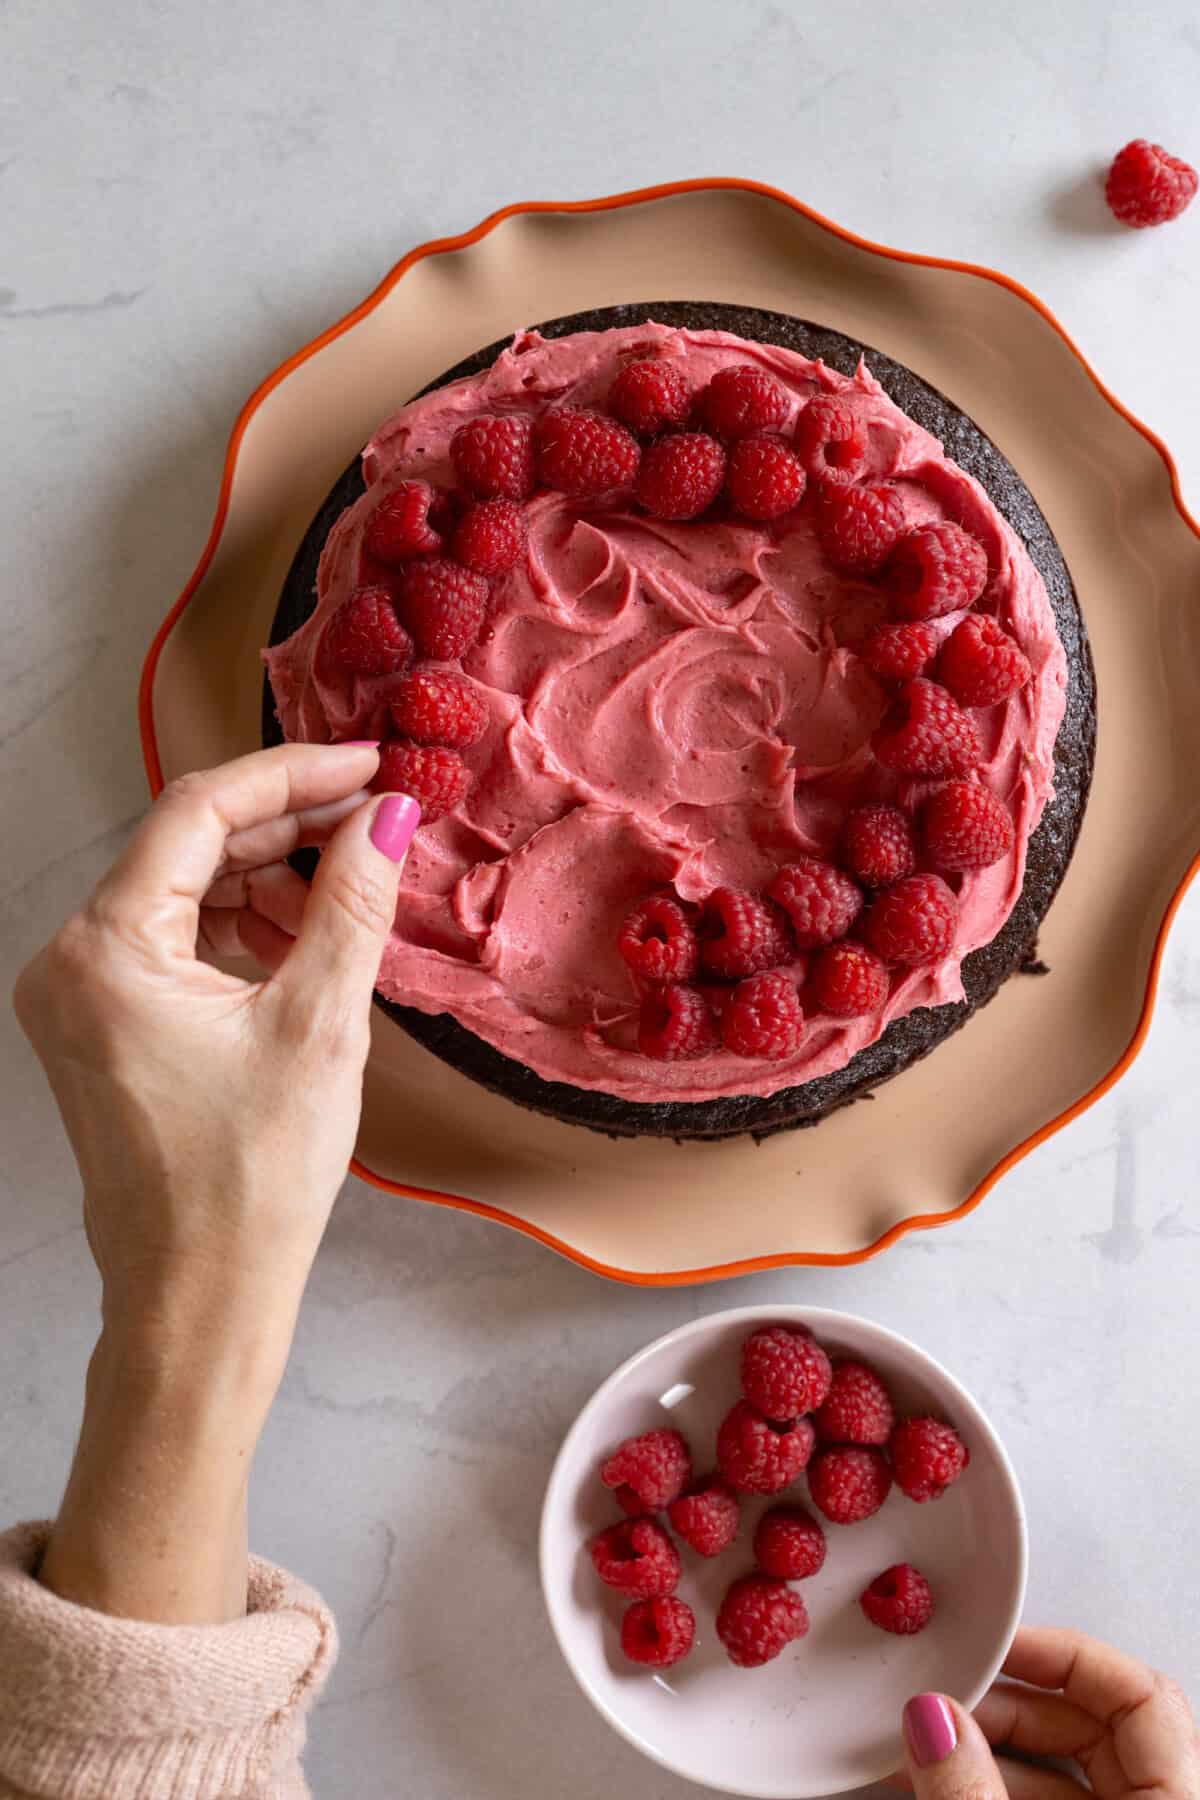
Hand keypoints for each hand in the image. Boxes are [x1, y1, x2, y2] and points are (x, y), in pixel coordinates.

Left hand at [12, 742, 417, 1620]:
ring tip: (350, 879)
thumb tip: (388, 817)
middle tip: (375, 810)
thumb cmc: (252, 1178)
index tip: (368, 762)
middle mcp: (70, 961)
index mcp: (104, 949)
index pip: (198, 811)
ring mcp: (80, 997)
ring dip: (266, 875)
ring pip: (181, 892)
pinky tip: (302, 935)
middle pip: (184, 845)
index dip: (292, 773)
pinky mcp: (103, 1027)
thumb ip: (350, 904)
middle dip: (285, 822)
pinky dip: (238, 926)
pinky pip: (173, 942)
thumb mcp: (319, 1024)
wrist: (200, 1296)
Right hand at [901, 1626, 1198, 1799]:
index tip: (996, 1647)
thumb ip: (974, 1792)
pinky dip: (998, 1790)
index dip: (1062, 1656)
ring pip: (1068, 1772)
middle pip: (1096, 1727)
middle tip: (947, 1699)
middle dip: (1010, 1706)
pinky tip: (945, 1786)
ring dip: (993, 1751)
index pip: (1140, 1694)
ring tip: (928, 1749)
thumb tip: (934, 1722)